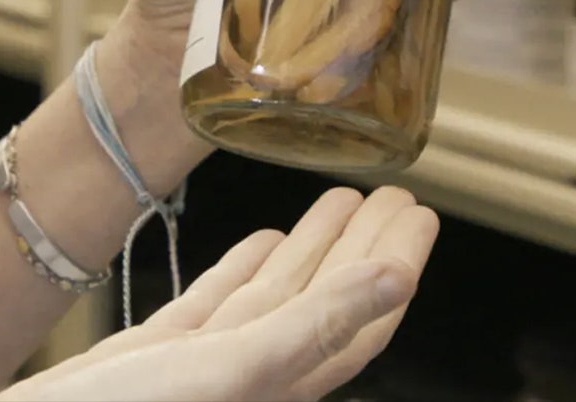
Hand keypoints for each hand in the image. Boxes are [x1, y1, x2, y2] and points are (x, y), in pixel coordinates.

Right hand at [0, 187, 439, 401]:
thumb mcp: (226, 372)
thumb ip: (311, 327)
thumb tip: (396, 283)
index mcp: (280, 383)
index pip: (362, 318)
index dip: (395, 266)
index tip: (419, 212)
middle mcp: (252, 379)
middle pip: (328, 301)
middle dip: (364, 248)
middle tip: (394, 192)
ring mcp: (203, 369)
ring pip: (276, 297)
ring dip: (311, 249)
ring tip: (342, 199)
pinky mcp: (157, 360)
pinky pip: (220, 306)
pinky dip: (244, 270)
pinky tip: (264, 240)